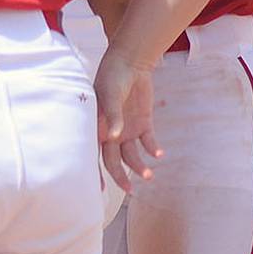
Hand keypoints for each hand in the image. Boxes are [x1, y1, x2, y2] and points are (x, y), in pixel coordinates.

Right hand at [94, 50, 160, 192]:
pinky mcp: (143, 123)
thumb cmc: (112, 77)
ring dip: (139, 166)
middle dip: (121, 176)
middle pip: (114, 160)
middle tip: (130, 190)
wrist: (130, 62)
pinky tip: (159, 155)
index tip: (100, 189)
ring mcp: (127, 129)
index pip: (93, 154)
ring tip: (149, 175)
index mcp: (96, 128)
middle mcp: (111, 132)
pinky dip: (153, 149)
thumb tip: (114, 138)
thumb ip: (113, 116)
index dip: (96, 172)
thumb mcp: (109, 95)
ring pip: (132, 155)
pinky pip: (148, 142)